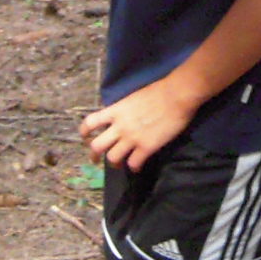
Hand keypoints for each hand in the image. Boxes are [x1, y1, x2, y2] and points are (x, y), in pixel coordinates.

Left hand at [79, 79, 197, 170]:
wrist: (176, 96)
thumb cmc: (158, 92)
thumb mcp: (132, 98)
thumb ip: (123, 110)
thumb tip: (119, 117)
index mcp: (116, 111)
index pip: (90, 122)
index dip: (84, 132)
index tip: (84, 137)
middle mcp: (120, 126)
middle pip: (97, 145)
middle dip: (94, 155)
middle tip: (96, 159)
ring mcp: (132, 138)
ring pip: (112, 158)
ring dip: (114, 163)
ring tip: (119, 165)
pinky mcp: (146, 147)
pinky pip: (133, 164)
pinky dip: (134, 167)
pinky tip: (137, 166)